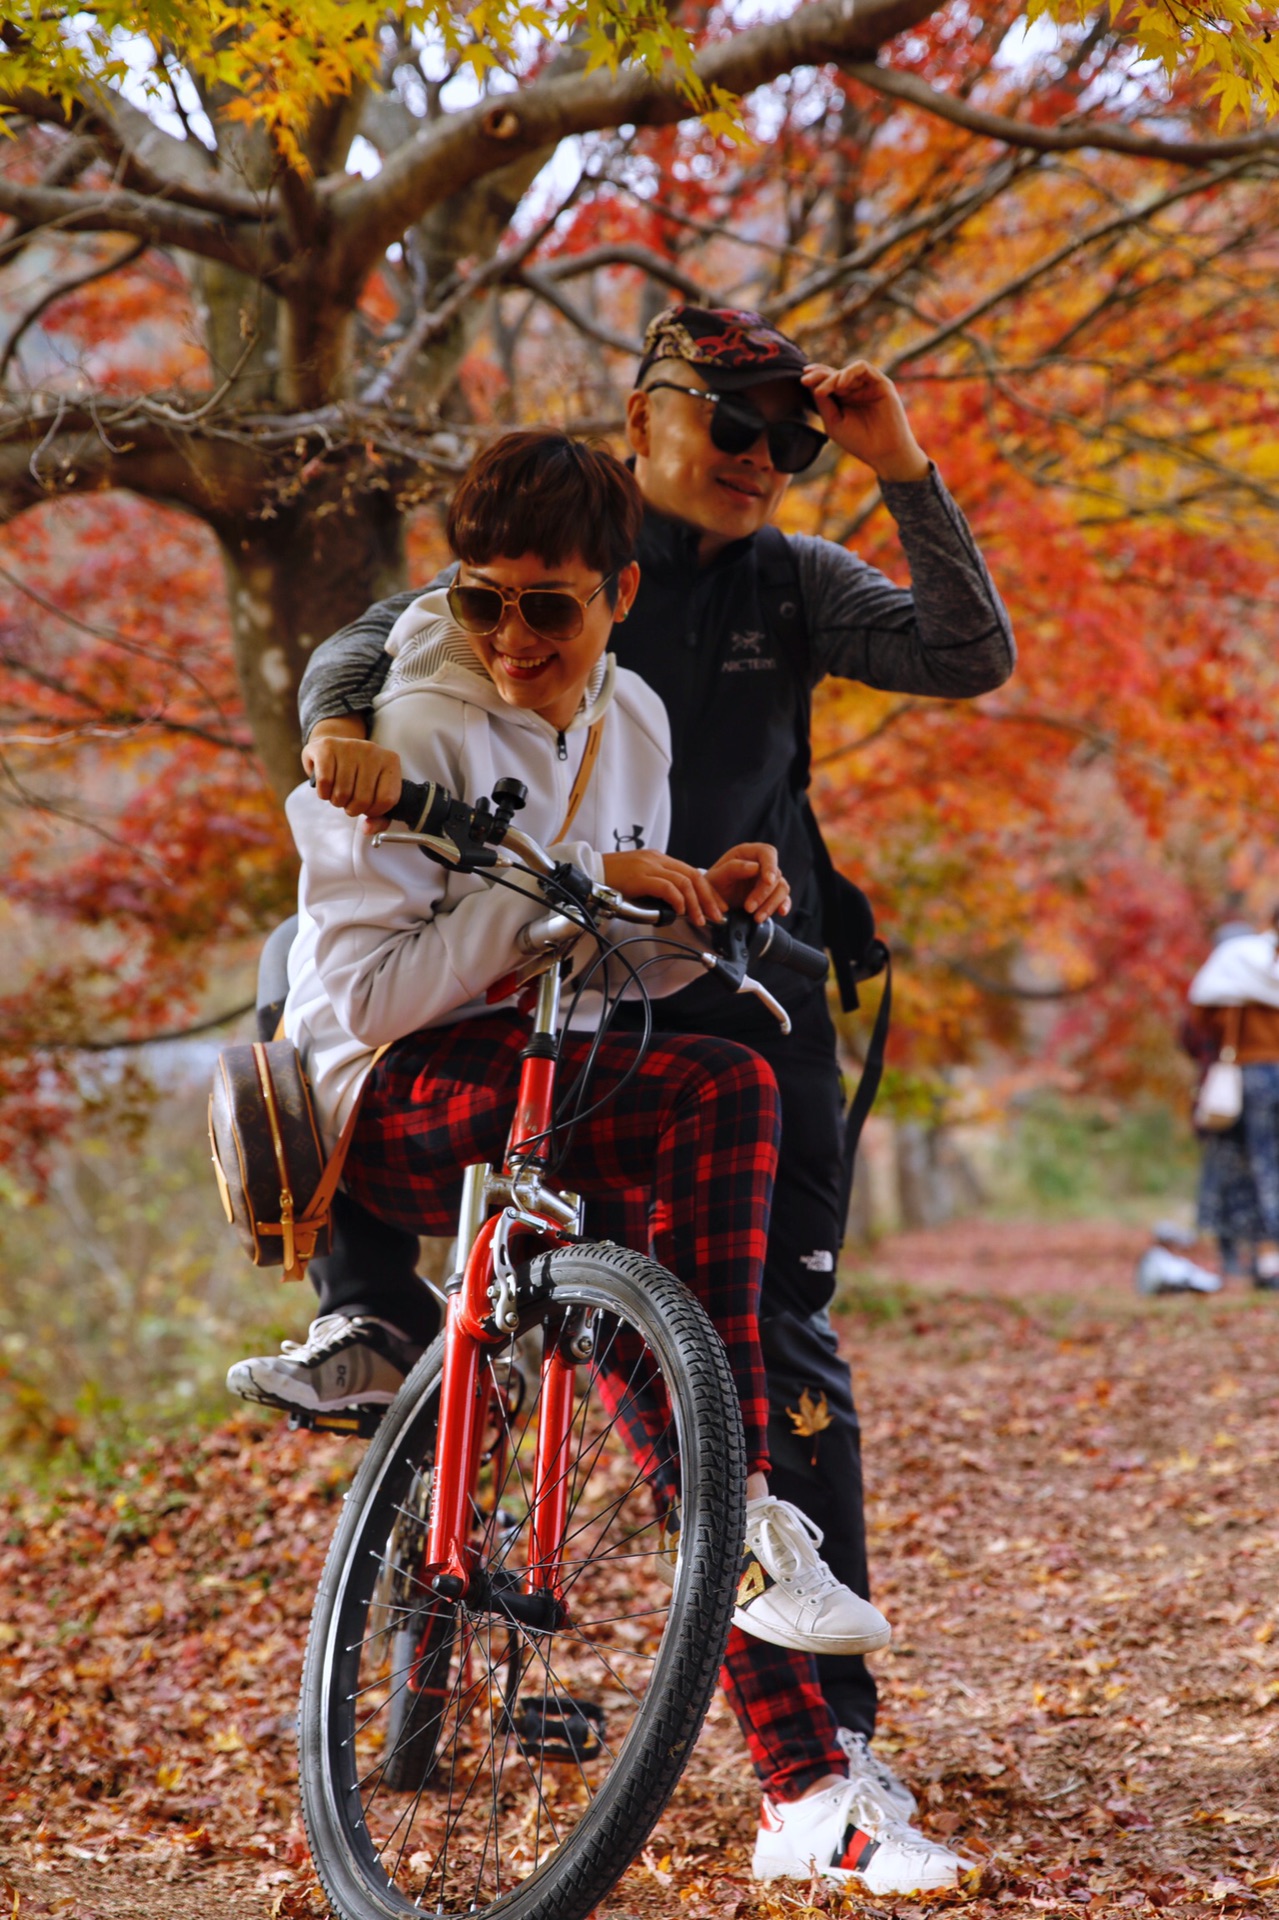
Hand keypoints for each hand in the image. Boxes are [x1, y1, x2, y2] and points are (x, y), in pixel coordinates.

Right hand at [303, 719, 401, 826]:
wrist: (333, 749)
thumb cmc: (357, 774)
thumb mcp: (374, 792)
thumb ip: (379, 818)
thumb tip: (367, 829)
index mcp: (390, 761)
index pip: (387, 800)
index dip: (374, 812)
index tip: (367, 807)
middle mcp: (372, 751)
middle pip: (363, 800)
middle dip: (352, 809)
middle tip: (349, 801)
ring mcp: (350, 746)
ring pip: (343, 793)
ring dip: (337, 801)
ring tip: (338, 792)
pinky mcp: (328, 746)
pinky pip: (325, 782)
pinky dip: (323, 793)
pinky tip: (327, 787)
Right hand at [600, 851, 726, 927]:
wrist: (589, 872)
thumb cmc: (612, 879)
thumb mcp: (640, 879)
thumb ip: (657, 886)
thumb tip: (675, 905)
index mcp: (659, 859)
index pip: (692, 873)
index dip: (708, 891)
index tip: (716, 906)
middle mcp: (657, 859)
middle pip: (694, 876)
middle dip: (709, 898)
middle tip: (716, 915)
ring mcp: (649, 866)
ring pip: (684, 882)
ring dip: (696, 904)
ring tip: (700, 919)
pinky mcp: (641, 876)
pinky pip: (667, 888)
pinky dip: (678, 900)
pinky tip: (681, 912)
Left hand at [705, 843, 790, 921]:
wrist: (710, 903)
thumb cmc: (712, 886)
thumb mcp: (716, 877)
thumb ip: (733, 868)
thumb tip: (755, 867)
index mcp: (747, 853)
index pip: (767, 853)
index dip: (770, 866)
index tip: (768, 881)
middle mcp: (760, 864)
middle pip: (775, 874)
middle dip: (764, 894)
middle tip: (749, 908)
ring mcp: (767, 880)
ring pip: (781, 888)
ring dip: (772, 904)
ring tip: (757, 918)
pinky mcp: (771, 895)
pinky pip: (784, 898)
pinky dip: (784, 905)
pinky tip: (781, 912)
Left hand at [800, 361, 929, 482]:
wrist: (883, 452)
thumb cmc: (859, 441)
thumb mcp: (834, 422)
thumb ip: (823, 403)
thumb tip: (811, 383)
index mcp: (843, 400)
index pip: (827, 383)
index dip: (815, 378)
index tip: (802, 380)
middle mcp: (855, 390)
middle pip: (834, 374)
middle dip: (819, 376)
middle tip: (806, 381)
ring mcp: (867, 386)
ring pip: (847, 371)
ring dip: (832, 378)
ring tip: (823, 391)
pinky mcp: (880, 383)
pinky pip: (863, 367)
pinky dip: (850, 372)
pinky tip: (841, 384)